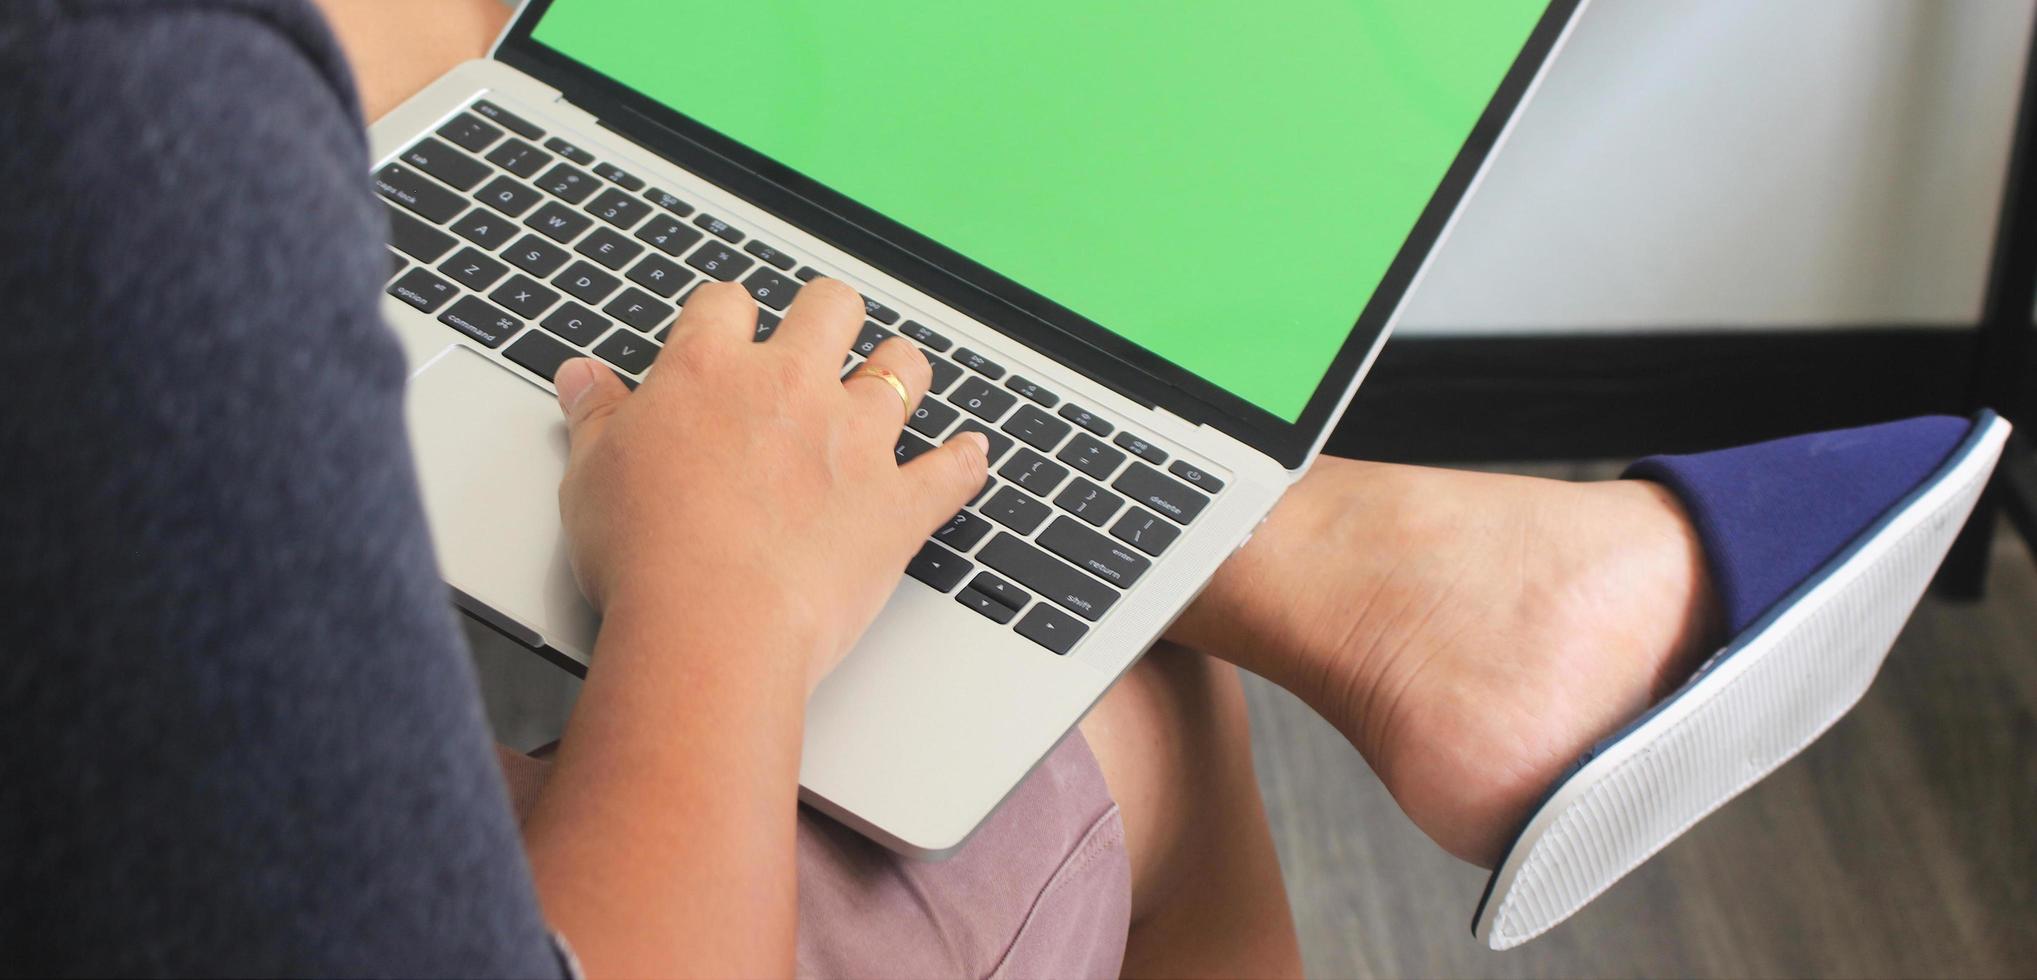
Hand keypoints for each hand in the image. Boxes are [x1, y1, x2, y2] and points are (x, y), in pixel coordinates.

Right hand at [549, 279, 989, 691]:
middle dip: (827, 316)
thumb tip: (581, 375)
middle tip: (821, 338)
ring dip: (903, 369)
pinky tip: (971, 453)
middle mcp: (792, 388)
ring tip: (898, 378)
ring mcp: (855, 441)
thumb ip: (596, 417)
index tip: (726, 332)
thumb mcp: (591, 475)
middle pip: (830, 308)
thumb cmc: (645, 555)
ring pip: (904, 368)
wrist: (711, 624)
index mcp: (710, 371)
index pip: (725, 305)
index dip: (727, 316)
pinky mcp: (898, 503)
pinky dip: (965, 462)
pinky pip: (952, 470)